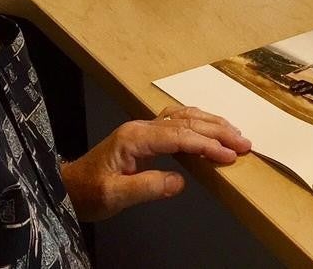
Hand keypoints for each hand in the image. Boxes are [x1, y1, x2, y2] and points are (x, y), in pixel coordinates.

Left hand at [60, 105, 250, 220]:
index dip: (207, 145)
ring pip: (184, 118)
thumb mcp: (115, 196)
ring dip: (211, 124)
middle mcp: (141, 127)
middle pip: (187, 122)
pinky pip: (177, 122)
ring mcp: (143, 129)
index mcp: (135, 138)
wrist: (68, 187)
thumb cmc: (88, 192)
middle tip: (244, 143)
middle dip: (218, 131)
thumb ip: (148, 187)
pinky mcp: (144, 136)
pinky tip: (209, 127)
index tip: (229, 156)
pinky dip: (198, 123)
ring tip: (235, 133)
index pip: (180, 137)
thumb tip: (180, 181)